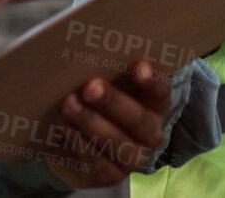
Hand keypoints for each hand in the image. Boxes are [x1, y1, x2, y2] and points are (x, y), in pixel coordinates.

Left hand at [44, 60, 173, 188]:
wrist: (87, 143)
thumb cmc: (102, 103)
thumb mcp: (112, 84)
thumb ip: (111, 70)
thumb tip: (91, 50)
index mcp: (156, 104)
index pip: (160, 90)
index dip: (151, 80)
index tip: (139, 68)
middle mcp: (151, 132)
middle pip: (137, 118)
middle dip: (113, 102)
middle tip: (90, 87)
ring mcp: (133, 157)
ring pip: (117, 142)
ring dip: (91, 122)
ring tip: (69, 104)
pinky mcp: (112, 175)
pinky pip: (97, 161)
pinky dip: (79, 143)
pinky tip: (65, 126)